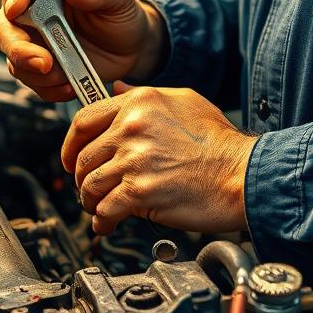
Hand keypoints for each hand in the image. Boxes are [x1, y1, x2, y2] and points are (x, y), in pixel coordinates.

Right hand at [0, 0, 166, 100]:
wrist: (134, 46)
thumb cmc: (122, 14)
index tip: (16, 9)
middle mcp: (36, 16)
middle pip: (6, 30)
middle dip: (18, 48)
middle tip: (43, 62)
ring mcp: (37, 46)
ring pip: (15, 62)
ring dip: (37, 74)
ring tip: (66, 76)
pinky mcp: (44, 71)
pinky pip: (34, 85)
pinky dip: (49, 89)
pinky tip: (70, 85)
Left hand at [62, 82, 257, 234]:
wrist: (241, 173)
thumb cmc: (218, 141)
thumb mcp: (184, 100)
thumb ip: (143, 96)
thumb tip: (115, 90)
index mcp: (141, 102)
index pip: (84, 120)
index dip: (71, 143)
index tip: (72, 157)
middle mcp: (133, 127)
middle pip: (83, 157)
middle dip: (82, 178)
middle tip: (91, 188)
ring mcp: (135, 159)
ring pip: (89, 185)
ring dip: (91, 201)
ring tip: (102, 206)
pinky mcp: (140, 191)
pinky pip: (104, 211)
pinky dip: (103, 221)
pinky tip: (109, 222)